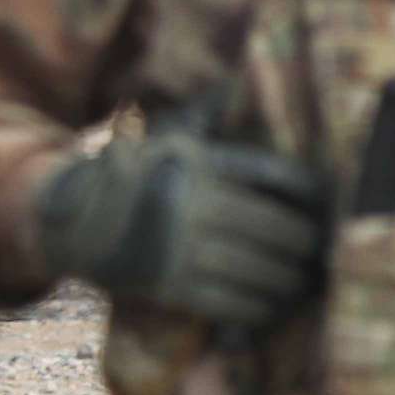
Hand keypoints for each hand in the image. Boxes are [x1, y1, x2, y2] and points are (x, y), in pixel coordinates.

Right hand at [36, 135, 330, 325]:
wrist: (65, 220)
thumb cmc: (134, 174)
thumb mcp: (169, 137)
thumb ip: (206, 117)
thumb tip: (237, 87)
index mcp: (199, 162)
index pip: (273, 175)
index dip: (309, 192)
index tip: (329, 201)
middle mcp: (191, 202)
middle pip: (273, 228)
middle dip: (306, 244)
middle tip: (327, 251)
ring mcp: (178, 246)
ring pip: (257, 269)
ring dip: (290, 280)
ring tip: (307, 282)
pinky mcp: (167, 285)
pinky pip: (228, 302)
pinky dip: (258, 308)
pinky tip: (274, 306)